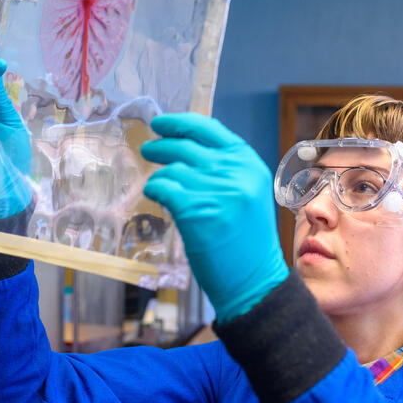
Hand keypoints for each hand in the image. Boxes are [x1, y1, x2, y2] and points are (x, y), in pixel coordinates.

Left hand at [141, 113, 288, 323]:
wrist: (255, 280)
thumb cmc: (247, 241)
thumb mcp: (247, 193)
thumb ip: (224, 169)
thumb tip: (183, 149)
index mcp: (249, 163)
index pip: (208, 128)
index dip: (180, 123)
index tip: (160, 124)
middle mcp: (235, 173)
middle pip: (185, 146)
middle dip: (160, 146)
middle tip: (148, 150)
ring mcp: (217, 191)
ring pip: (171, 169)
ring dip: (159, 176)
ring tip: (158, 187)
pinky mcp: (197, 212)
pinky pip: (163, 188)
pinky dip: (154, 190)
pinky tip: (155, 196)